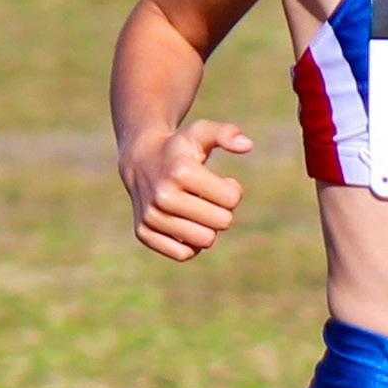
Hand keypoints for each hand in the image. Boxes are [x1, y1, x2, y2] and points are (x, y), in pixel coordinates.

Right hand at [125, 121, 251, 260]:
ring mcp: (151, 216)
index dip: (232, 191)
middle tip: (207, 197)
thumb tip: (248, 145)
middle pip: (222, 222)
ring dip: (207, 228)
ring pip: (205, 241)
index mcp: (182, 172)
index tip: (220, 182)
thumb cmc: (179, 149)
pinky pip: (183, 254)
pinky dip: (190, 244)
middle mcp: (163, 195)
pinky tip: (184, 224)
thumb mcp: (201, 133)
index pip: (232, 200)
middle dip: (221, 210)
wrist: (139, 160)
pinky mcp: (143, 233)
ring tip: (195, 209)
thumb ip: (226, 134)